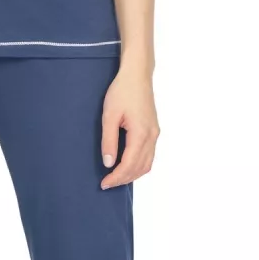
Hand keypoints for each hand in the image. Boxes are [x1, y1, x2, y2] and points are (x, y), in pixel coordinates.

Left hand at [100, 64, 159, 189]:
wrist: (137, 75)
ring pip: (147, 164)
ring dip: (132, 174)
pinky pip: (149, 155)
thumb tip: (108, 163)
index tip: (104, 183)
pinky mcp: (154, 130)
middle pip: (140, 168)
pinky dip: (139, 165)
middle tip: (107, 184)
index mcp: (141, 134)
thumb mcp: (109, 115)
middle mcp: (152, 136)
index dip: (116, 177)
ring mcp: (155, 134)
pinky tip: (127, 166)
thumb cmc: (122, 92)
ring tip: (116, 178)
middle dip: (123, 179)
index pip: (129, 164)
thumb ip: (109, 141)